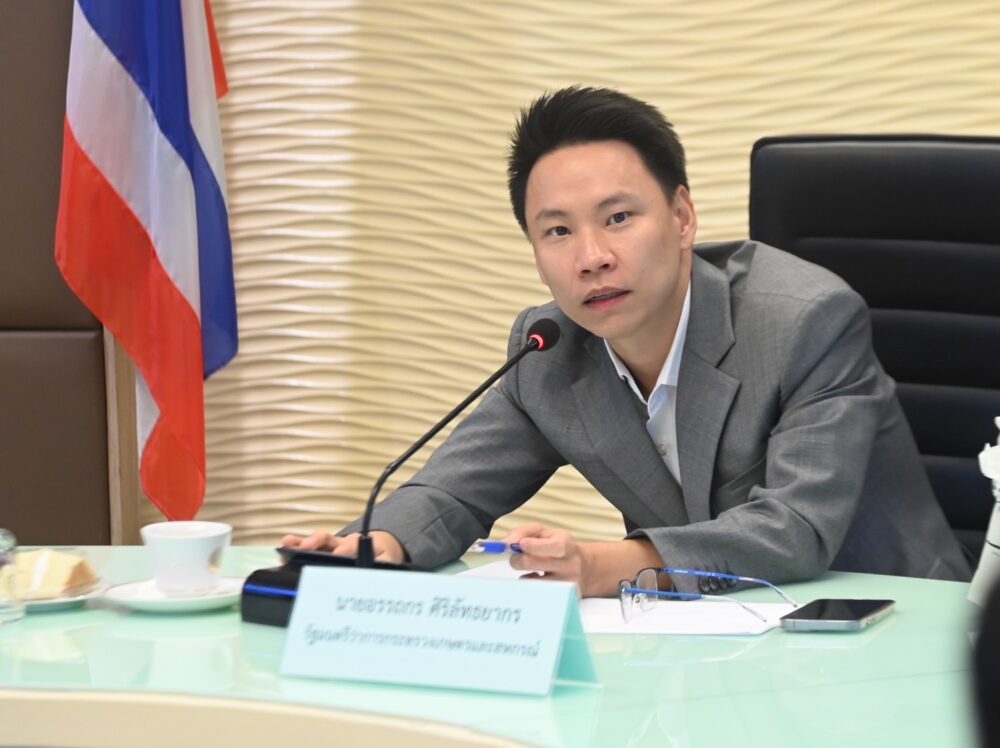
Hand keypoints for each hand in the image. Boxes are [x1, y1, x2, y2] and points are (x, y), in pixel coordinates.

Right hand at [280, 530, 406, 563]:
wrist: (379, 548)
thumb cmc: (381, 556)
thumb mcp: (387, 561)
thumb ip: (385, 565)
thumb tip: (379, 573)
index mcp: (360, 545)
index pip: (351, 545)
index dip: (344, 550)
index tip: (338, 554)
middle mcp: (342, 543)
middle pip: (328, 539)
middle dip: (316, 542)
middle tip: (306, 548)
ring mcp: (330, 546)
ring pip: (316, 542)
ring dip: (301, 542)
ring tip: (287, 544)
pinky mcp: (322, 551)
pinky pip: (307, 548)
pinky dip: (295, 546)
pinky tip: (284, 548)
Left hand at [502, 523, 664, 597]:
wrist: (593, 571)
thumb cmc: (563, 548)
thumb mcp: (549, 532)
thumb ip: (527, 532)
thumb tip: (508, 541)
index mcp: (566, 545)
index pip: (545, 547)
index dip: (526, 546)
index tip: (515, 545)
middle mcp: (570, 567)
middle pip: (530, 565)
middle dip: (517, 560)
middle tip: (519, 557)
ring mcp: (568, 587)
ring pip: (531, 585)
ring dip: (526, 578)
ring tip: (534, 571)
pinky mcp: (567, 603)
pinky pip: (539, 598)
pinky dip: (534, 590)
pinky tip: (542, 583)